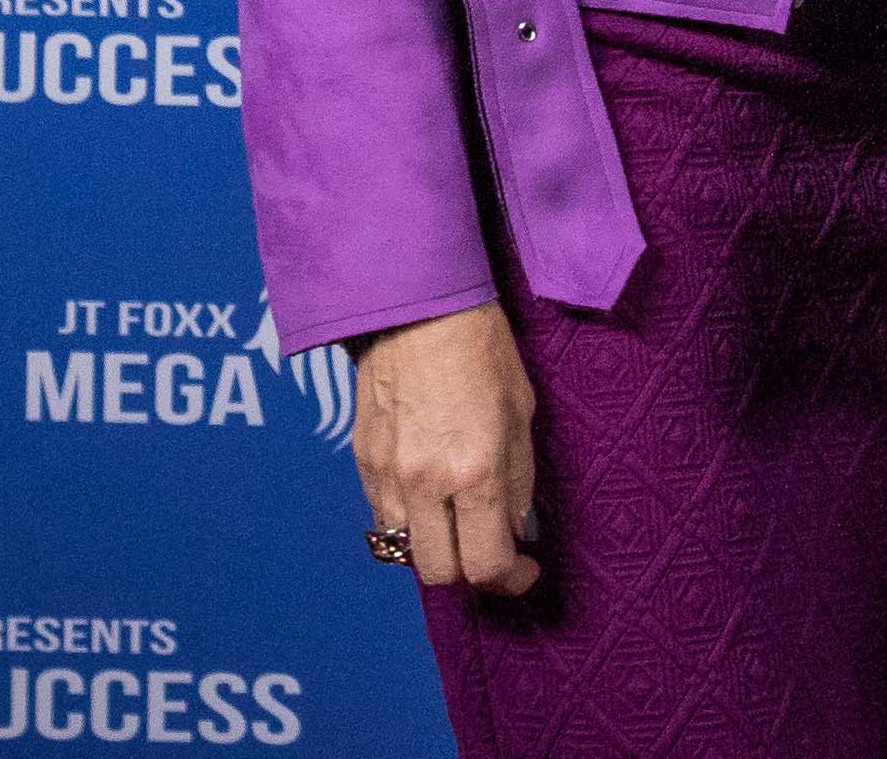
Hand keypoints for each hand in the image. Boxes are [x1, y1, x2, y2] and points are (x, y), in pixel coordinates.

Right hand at [352, 304, 541, 594]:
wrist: (415, 306)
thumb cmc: (481, 348)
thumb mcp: (522, 411)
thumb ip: (518, 479)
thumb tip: (517, 528)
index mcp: (475, 471)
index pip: (485, 564)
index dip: (509, 580)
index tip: (524, 570)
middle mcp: (426, 484)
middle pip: (438, 573)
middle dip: (470, 571)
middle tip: (490, 547)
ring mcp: (387, 475)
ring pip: (404, 550)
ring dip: (434, 548)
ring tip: (457, 521)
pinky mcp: (361, 462)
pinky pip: (383, 515)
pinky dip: (408, 520)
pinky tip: (428, 494)